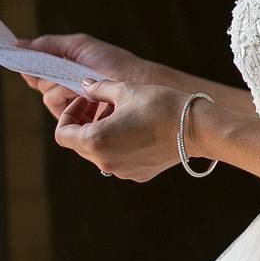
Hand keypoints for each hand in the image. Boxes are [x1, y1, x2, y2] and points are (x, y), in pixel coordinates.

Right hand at [15, 33, 152, 119]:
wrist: (137, 83)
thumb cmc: (111, 62)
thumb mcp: (79, 46)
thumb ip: (48, 45)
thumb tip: (17, 44)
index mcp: (63, 71)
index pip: (38, 71)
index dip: (27, 65)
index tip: (11, 57)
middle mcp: (65, 90)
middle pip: (41, 85)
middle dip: (51, 77)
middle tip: (67, 72)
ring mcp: (72, 107)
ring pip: (50, 100)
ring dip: (63, 90)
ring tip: (82, 85)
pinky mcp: (80, 122)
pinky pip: (63, 115)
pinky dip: (72, 106)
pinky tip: (86, 100)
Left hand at [54, 78, 189, 182]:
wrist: (197, 128)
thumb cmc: (160, 105)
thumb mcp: (124, 89)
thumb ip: (98, 89)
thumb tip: (84, 86)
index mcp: (96, 141)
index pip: (62, 133)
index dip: (68, 114)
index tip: (86, 101)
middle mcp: (105, 162)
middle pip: (79, 144)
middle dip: (84, 122)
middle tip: (101, 103)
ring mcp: (122, 171)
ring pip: (98, 152)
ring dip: (101, 133)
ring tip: (120, 113)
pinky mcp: (138, 174)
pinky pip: (117, 159)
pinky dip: (117, 144)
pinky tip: (135, 128)